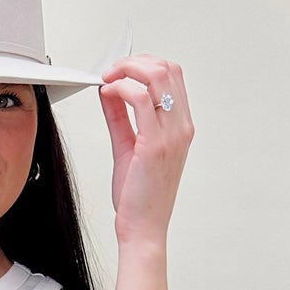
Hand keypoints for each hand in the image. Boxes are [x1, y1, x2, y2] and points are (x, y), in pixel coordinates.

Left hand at [97, 55, 193, 246]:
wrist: (143, 228)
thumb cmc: (139, 197)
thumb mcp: (128, 146)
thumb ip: (119, 116)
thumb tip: (109, 91)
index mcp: (180, 126)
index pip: (171, 75)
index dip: (144, 64)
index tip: (120, 72)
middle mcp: (180, 127)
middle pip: (167, 68)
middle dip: (134, 62)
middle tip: (111, 72)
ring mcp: (171, 134)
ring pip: (156, 75)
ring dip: (126, 70)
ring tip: (108, 80)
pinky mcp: (155, 143)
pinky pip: (139, 98)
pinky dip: (120, 88)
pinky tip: (108, 94)